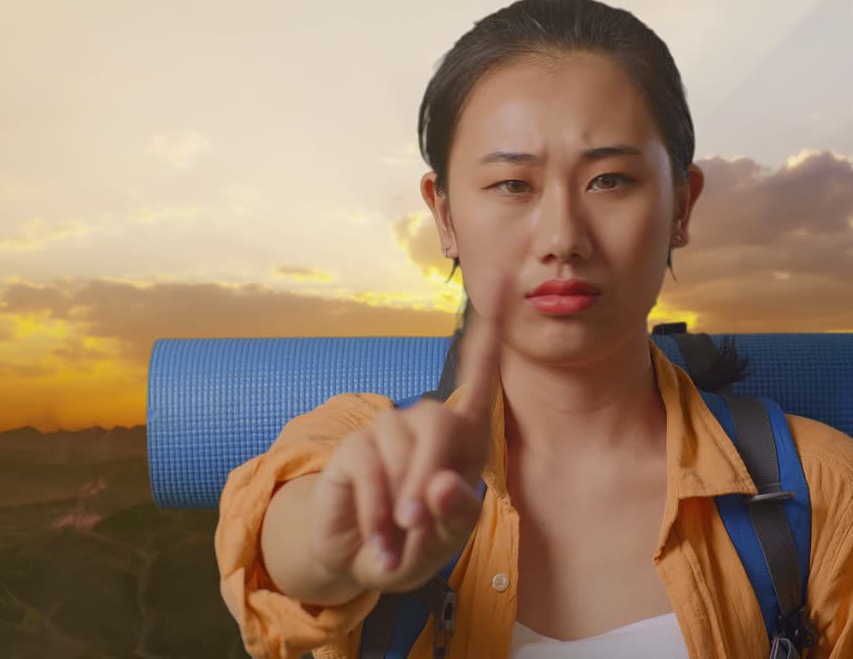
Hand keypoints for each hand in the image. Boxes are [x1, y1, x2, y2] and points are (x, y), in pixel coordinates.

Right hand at [305, 270, 513, 592]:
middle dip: (429, 476)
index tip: (499, 294)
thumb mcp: (447, 538)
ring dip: (401, 503)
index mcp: (464, 439)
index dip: (488, 341)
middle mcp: (426, 424)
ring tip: (399, 537)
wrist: (364, 559)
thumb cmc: (418, 542)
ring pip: (403, 451)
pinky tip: (378, 538)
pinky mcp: (353, 449)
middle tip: (419, 523)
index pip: (479, 380)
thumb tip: (443, 484)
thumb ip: (455, 513)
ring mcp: (387, 431)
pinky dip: (376, 513)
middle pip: (439, 422)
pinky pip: (370, 471)